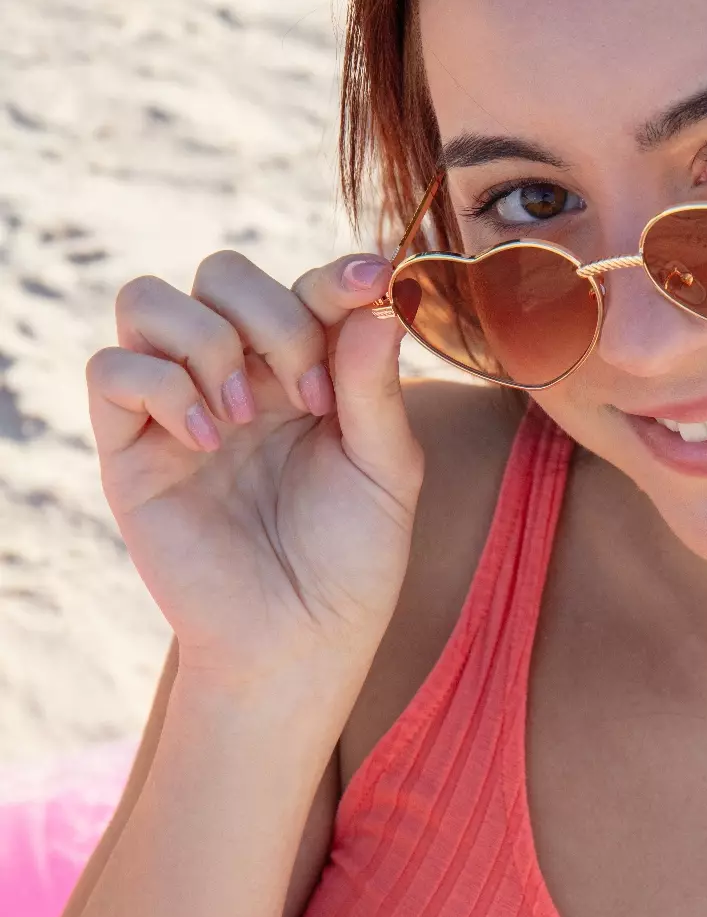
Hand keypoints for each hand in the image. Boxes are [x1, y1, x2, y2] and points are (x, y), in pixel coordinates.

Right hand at [87, 249, 423, 686]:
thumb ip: (376, 388)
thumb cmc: (351, 563)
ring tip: (245, 416)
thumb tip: (374, 304)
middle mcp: (236, 378)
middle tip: (309, 396)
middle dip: (271, 314)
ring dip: (207, 340)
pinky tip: (208, 439)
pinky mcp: (129, 450)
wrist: (300, 643)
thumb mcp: (386, 472)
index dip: (333, 274)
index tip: (373, 281)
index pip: (302, 288)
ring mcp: (176, 407)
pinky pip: (111, 368)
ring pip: (149, 299)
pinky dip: (161, 384)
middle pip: (221, 273)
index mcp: (303, 373)